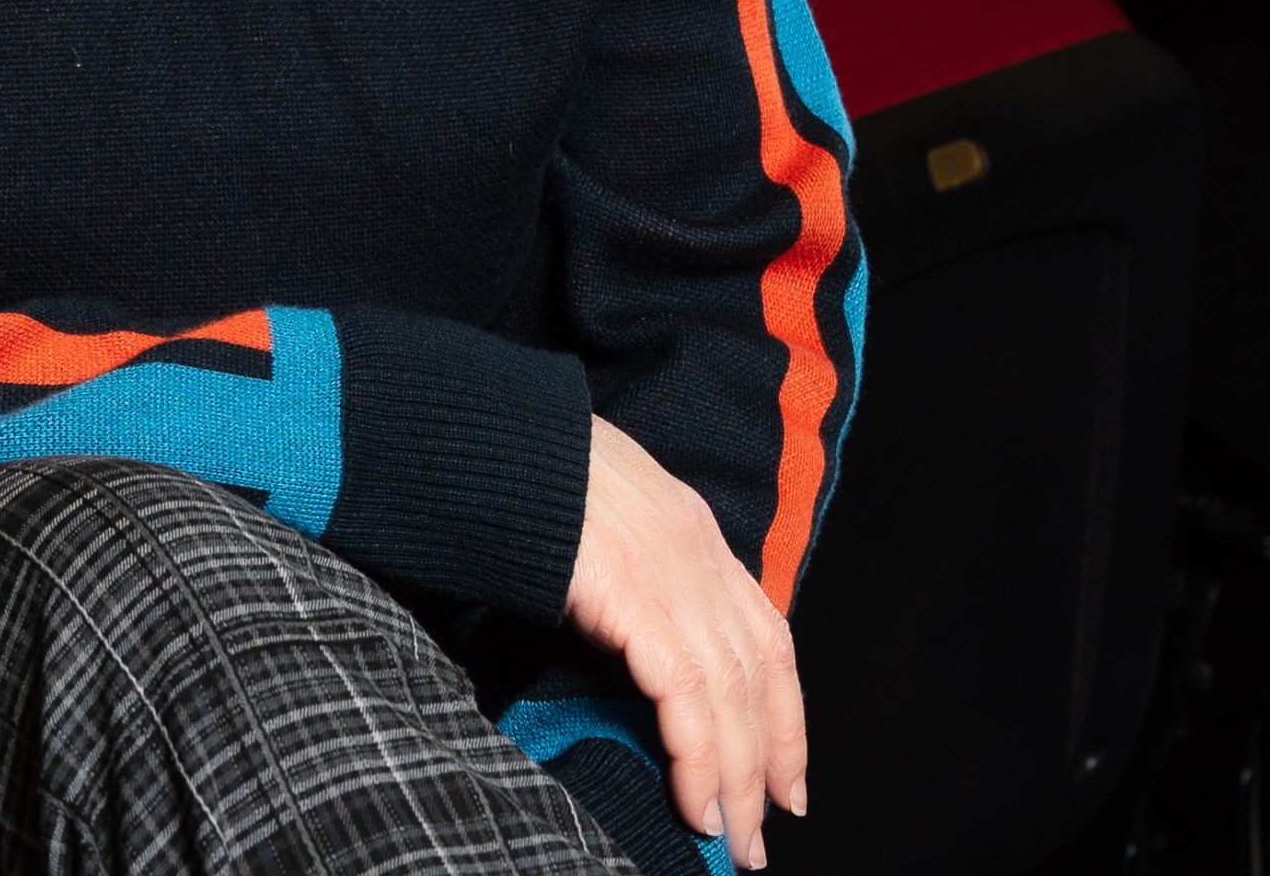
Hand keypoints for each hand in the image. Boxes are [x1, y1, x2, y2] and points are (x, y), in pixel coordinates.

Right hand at [564, 415, 805, 867]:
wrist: (483, 434)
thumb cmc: (523, 474)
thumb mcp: (601, 509)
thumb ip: (634, 564)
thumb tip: (637, 637)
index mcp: (691, 525)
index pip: (768, 633)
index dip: (786, 712)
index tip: (787, 778)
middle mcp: (694, 547)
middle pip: (758, 672)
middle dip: (766, 762)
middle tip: (758, 834)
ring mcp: (668, 568)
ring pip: (731, 694)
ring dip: (737, 777)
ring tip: (732, 836)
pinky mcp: (633, 593)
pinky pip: (685, 696)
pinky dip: (697, 757)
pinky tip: (695, 801)